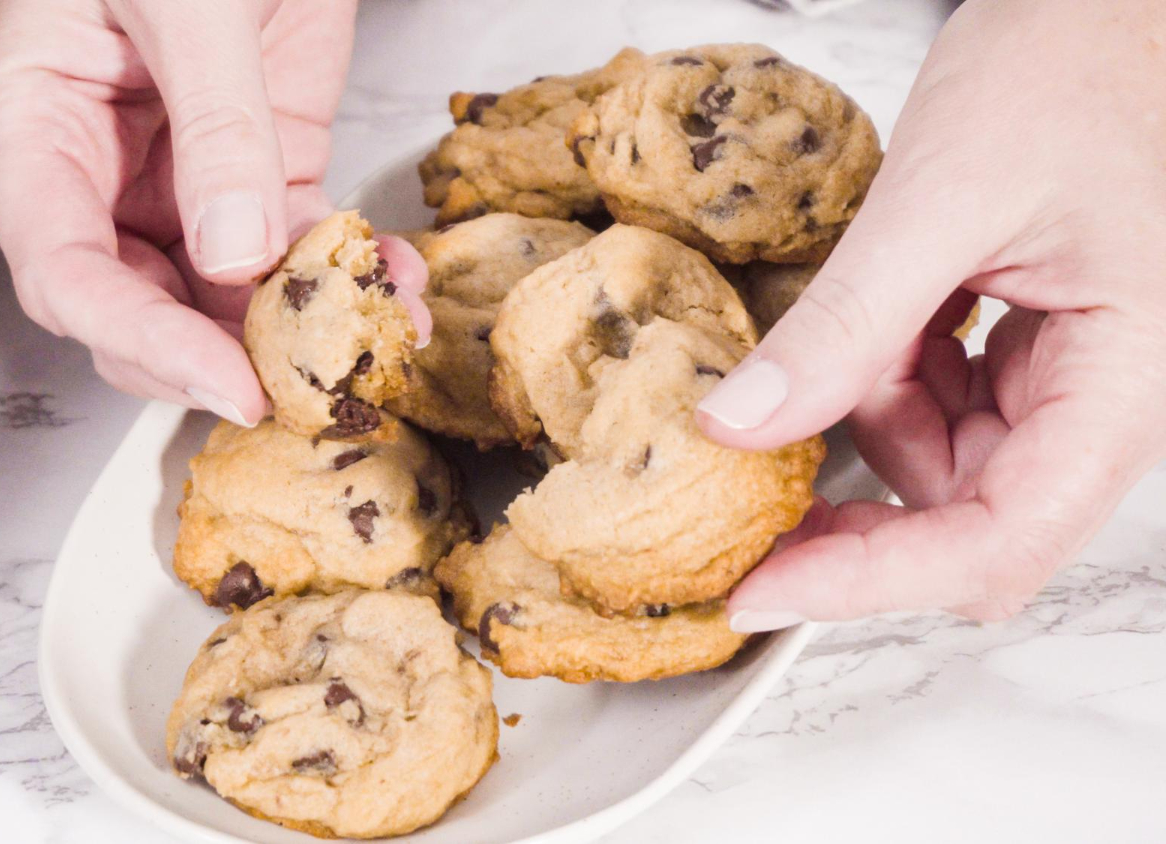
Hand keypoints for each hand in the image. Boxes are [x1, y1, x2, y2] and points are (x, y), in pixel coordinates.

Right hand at [0, 0, 429, 425]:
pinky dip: (346, 277)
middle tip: (304, 388)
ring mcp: (183, 179)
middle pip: (137, 308)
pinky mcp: (262, 172)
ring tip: (374, 341)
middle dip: (219, 356)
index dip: (138, 340)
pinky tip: (396, 289)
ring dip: (299, 331)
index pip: (64, 272)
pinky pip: (295, 248)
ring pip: (221, 298)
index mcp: (38, 126)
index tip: (221, 379)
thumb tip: (234, 250)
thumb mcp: (188, 2)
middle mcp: (101, 170)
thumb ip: (214, 122)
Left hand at [696, 0, 1165, 629]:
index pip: (996, 542)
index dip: (873, 583)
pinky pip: (942, 405)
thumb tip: (739, 427)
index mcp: (1122, 385)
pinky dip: (885, 376)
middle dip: (856, 506)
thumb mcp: (944, 195)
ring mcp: (1070, 381)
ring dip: (866, 415)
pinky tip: (883, 316)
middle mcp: (1104, 404)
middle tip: (746, 480)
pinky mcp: (1032, 353)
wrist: (1113, 6)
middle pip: (964, 520)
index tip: (760, 590)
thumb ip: (847, 323)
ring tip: (855, 320)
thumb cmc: (1080, 66)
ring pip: (940, 464)